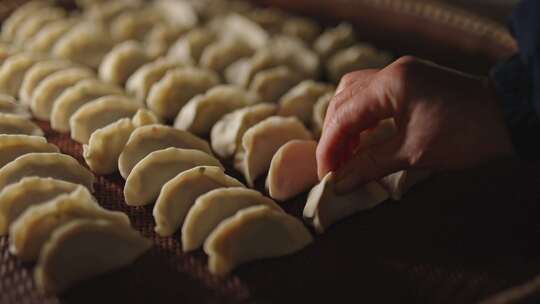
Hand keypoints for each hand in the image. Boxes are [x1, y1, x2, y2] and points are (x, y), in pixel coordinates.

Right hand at [317, 56, 514, 190]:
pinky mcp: (408, 81)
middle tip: (334, 166)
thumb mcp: (413, 153)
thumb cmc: (465, 134)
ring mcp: (399, 73)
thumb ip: (369, 165)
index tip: (325, 174)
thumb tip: (338, 183)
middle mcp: (390, 72)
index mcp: (390, 85)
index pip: (343, 115)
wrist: (508, 116)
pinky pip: (371, 96)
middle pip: (343, 99)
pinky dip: (362, 118)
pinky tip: (363, 140)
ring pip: (354, 94)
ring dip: (345, 124)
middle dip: (334, 134)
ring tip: (346, 154)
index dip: (329, 147)